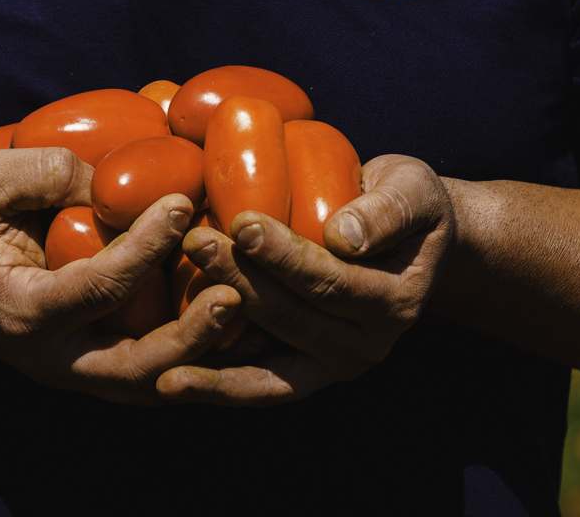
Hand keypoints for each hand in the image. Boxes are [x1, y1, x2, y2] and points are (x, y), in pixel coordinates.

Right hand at [0, 146, 244, 404]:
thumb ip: (46, 171)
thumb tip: (117, 178)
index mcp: (21, 312)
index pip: (96, 288)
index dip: (144, 246)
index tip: (182, 201)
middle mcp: (51, 357)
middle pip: (136, 369)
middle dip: (192, 336)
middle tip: (236, 291)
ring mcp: (72, 370)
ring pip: (150, 383)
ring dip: (202, 354)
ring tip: (247, 309)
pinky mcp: (90, 363)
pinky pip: (149, 370)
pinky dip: (191, 354)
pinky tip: (232, 318)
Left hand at [158, 153, 456, 404]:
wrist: (414, 242)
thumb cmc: (408, 203)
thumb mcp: (412, 192)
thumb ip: (385, 212)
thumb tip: (343, 237)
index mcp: (393, 302)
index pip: (329, 281)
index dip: (285, 255)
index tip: (243, 222)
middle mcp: (366, 346)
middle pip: (290, 317)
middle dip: (238, 281)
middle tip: (194, 242)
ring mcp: (335, 365)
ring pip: (269, 365)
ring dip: (215, 350)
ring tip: (165, 338)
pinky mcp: (306, 372)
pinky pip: (260, 384)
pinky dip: (219, 385)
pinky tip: (172, 380)